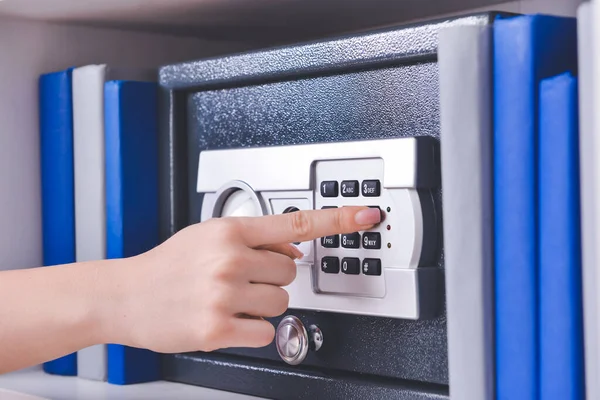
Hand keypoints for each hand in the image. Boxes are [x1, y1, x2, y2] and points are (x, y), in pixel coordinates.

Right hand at [102, 206, 381, 353]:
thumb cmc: (169, 265)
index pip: (296, 223)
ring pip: (282, 303)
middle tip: (238, 279)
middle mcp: (230, 259)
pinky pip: (266, 331)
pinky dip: (253, 329)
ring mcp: (225, 294)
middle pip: (291, 273)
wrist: (126, 296)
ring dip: (262, 305)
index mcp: (230, 231)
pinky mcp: (219, 328)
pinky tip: (226, 319)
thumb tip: (295, 247)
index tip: (366, 216)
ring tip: (229, 299)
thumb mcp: (209, 235)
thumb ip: (255, 238)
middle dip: (271, 278)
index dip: (338, 219)